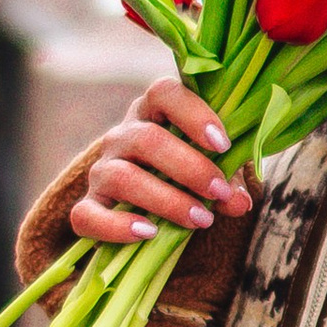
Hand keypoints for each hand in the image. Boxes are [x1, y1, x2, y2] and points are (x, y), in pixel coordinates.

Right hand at [72, 73, 258, 246]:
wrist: (149, 210)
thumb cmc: (187, 178)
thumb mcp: (214, 173)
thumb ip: (228, 181)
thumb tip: (237, 201)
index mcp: (153, 113)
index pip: (164, 93)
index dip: (193, 114)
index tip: (223, 144)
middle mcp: (122, 136)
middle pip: (147, 140)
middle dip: (189, 168)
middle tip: (219, 192)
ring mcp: (101, 171)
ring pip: (123, 177)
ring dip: (167, 200)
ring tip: (201, 220)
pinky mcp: (88, 207)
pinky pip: (89, 215)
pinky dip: (117, 226)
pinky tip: (149, 233)